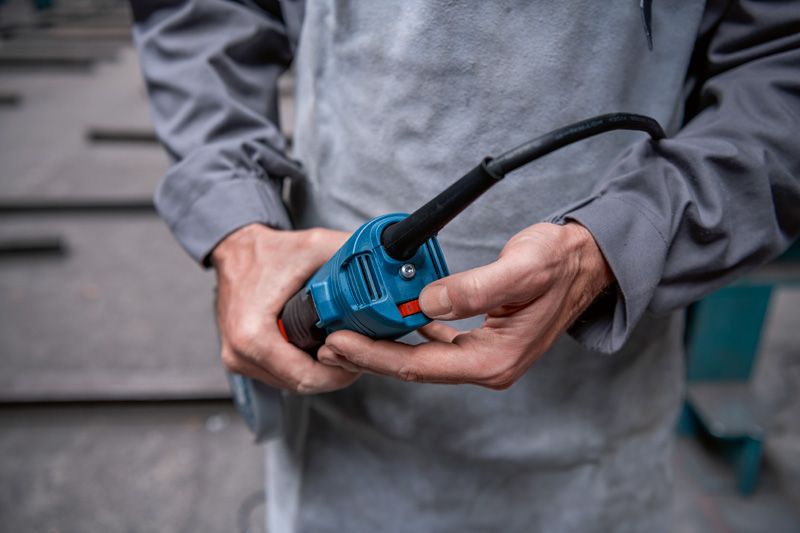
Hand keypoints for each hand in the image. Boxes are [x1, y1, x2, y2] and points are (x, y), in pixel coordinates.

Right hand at [212, 224, 359, 393]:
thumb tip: (385, 261)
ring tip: (340, 347)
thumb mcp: (315, 246)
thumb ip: (351, 255)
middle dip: (334, 372)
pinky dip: (301, 365)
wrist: (235, 248)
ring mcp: (237, 359)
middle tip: (356, 352)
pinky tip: (319, 346)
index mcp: (254, 335)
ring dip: (319, 371)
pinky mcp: (240, 358)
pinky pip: (279, 374)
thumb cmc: (270, 250)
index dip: (340, 373)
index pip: (307, 378)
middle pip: (302, 384)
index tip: (360, 357)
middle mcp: (240, 354)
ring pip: (291, 383)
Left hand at [318, 222, 612, 389]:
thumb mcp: (520, 269)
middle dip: (371, 356)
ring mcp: (483, 355)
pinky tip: (390, 322)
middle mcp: (487, 365)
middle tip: (331, 341)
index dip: (377, 356)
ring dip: (384, 347)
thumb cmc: (560, 263)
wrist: (587, 261)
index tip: (342, 341)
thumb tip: (427, 304)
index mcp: (495, 359)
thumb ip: (474, 290)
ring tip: (348, 334)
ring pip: (421, 358)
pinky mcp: (480, 340)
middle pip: (415, 368)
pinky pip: (434, 344)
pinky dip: (407, 335)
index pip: (421, 366)